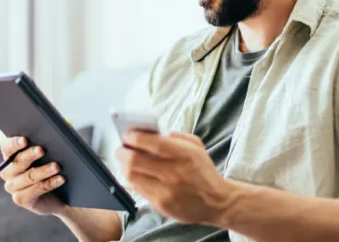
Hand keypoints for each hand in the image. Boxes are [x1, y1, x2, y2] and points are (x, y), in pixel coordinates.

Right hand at [0, 136, 67, 215]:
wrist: (60, 193)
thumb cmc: (53, 165)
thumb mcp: (50, 152)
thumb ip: (48, 140)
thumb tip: (53, 131)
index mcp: (11, 156)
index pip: (7, 147)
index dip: (15, 143)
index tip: (25, 139)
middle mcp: (8, 172)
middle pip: (18, 162)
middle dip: (30, 155)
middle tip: (42, 150)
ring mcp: (13, 187)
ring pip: (29, 176)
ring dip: (44, 170)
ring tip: (57, 166)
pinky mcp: (22, 199)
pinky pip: (36, 190)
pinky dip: (50, 183)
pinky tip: (61, 178)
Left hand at [115, 131, 234, 224]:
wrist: (217, 202)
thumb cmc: (203, 172)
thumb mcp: (196, 147)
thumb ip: (175, 137)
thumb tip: (151, 134)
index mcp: (183, 154)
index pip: (150, 142)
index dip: (132, 136)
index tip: (127, 134)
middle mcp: (173, 173)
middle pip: (134, 160)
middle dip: (122, 152)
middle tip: (121, 148)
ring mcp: (166, 190)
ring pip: (132, 176)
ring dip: (124, 166)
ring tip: (125, 160)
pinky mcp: (161, 204)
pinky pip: (138, 189)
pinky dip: (133, 179)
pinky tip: (135, 174)